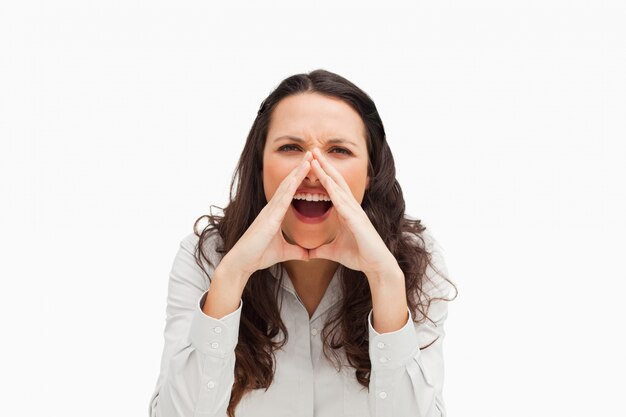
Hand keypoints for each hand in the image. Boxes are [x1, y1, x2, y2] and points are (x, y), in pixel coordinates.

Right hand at [223, 151, 313, 277]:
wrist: (242, 262)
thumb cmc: (259, 256)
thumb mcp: (283, 253)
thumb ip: (296, 251)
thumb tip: (308, 254)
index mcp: (275, 214)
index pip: (290, 191)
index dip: (300, 178)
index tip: (311, 166)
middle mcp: (272, 208)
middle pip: (289, 183)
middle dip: (300, 168)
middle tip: (312, 153)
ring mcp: (269, 211)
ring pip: (286, 187)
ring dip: (297, 172)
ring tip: (309, 158)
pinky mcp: (269, 218)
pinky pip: (282, 199)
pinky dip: (291, 187)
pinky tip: (298, 177)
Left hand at [307, 148, 398, 279]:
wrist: (376, 266)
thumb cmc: (359, 256)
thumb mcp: (333, 252)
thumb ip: (321, 249)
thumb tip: (309, 253)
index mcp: (345, 212)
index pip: (331, 188)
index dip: (322, 175)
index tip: (311, 162)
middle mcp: (351, 208)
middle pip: (336, 181)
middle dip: (324, 165)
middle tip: (313, 149)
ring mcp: (355, 212)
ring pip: (339, 187)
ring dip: (327, 172)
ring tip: (316, 158)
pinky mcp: (357, 220)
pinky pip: (343, 202)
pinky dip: (334, 191)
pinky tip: (326, 181)